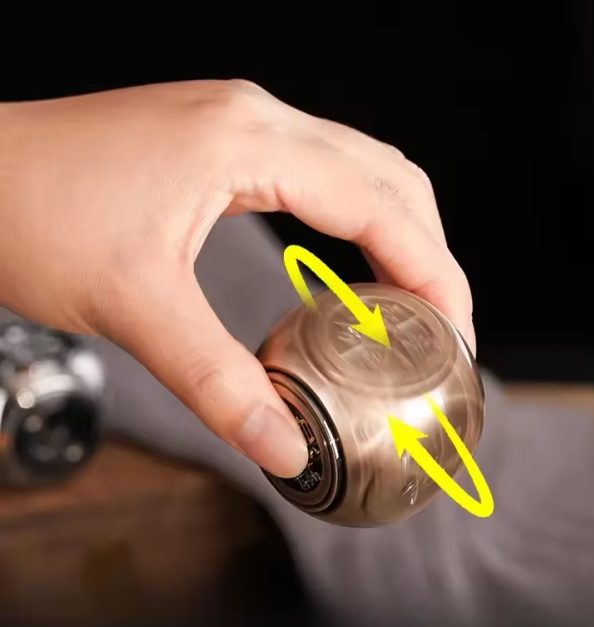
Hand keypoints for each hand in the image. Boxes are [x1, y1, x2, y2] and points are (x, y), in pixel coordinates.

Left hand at [0, 81, 473, 477]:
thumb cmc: (29, 214)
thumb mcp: (134, 306)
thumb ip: (218, 383)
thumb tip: (283, 448)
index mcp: (248, 142)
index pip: (380, 202)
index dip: (433, 269)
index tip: (457, 327)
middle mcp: (257, 117)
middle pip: (388, 174)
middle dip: (430, 248)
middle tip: (442, 321)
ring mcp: (239, 122)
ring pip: (359, 165)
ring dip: (397, 229)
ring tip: (410, 298)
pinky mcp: (221, 140)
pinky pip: (318, 170)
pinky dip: (354, 218)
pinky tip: (350, 262)